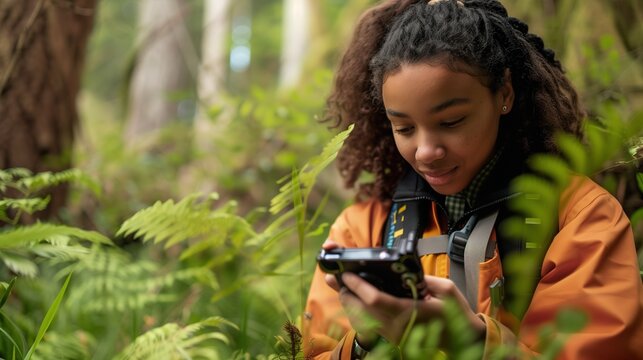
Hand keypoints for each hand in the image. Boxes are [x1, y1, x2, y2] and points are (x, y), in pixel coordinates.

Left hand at [336, 273, 485, 345]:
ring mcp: (391, 335)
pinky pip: (365, 324)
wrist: (460, 339)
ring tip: (340, 285)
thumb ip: (422, 278)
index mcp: (409, 313)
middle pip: (359, 310)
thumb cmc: (454, 313)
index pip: (374, 299)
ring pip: (359, 318)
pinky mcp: (389, 337)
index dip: (357, 285)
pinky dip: (355, 310)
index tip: (347, 273)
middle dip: (345, 292)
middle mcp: (396, 326)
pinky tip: (352, 298)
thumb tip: (400, 270)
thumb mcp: (445, 290)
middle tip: (336, 277)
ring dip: (347, 301)